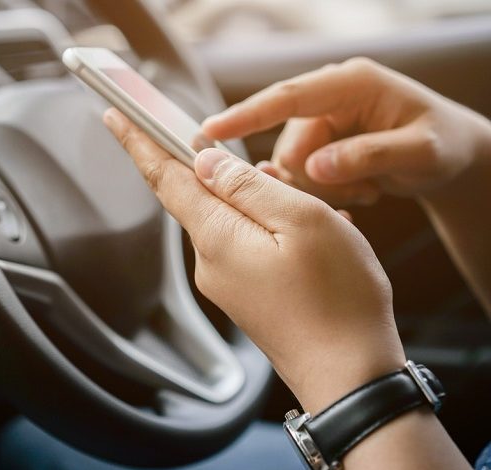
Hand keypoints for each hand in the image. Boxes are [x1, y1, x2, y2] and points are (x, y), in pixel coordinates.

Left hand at [103, 108, 404, 413]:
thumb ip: (248, 187)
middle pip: (202, 196)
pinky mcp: (245, 296)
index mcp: (216, 235)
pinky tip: (314, 238)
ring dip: (264, 204)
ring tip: (315, 214)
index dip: (139, 141)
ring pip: (233, 220)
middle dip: (226, 173)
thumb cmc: (336, 298)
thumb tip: (206, 160)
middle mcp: (210, 260)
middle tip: (267, 168)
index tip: (116, 113)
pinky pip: (249, 246)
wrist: (350, 377)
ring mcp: (226, 282)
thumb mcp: (302, 220)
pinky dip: (276, 231)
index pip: (164, 176)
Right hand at [201, 57, 490, 206]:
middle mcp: (328, 98)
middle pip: (288, 147)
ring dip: (324, 190)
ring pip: (291, 170)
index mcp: (350, 84)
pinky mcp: (317, 144)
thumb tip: (313, 169)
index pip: (288, 98)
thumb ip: (368, 156)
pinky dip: (325, 193)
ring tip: (368, 190)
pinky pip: (299, 178)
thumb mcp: (420, 152)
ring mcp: (320, 122)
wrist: (451, 155)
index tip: (210, 131)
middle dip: (316, 180)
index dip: (247, 116)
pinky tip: (360, 191)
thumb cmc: (444, 145)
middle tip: (362, 193)